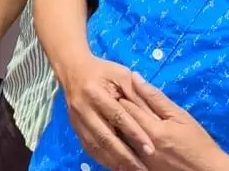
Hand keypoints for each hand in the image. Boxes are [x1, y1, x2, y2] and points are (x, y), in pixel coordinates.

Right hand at [60, 55, 154, 170]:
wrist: (72, 68)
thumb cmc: (102, 71)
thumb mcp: (122, 75)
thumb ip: (137, 95)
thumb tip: (155, 119)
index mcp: (94, 91)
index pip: (117, 116)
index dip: (134, 132)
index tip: (150, 148)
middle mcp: (82, 106)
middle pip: (104, 136)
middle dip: (125, 155)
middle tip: (142, 168)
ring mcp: (76, 118)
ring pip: (95, 145)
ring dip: (114, 161)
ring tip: (131, 170)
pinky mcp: (75, 126)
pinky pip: (88, 147)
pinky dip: (102, 159)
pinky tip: (116, 166)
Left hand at [118, 73, 228, 170]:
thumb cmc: (198, 142)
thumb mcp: (181, 116)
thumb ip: (156, 97)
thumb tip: (134, 77)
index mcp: (152, 130)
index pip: (125, 106)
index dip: (120, 95)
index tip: (117, 89)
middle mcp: (142, 146)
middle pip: (118, 122)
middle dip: (114, 109)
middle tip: (113, 100)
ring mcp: (140, 159)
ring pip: (118, 137)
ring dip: (116, 125)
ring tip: (118, 117)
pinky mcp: (141, 168)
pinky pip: (124, 151)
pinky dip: (122, 141)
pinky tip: (125, 135)